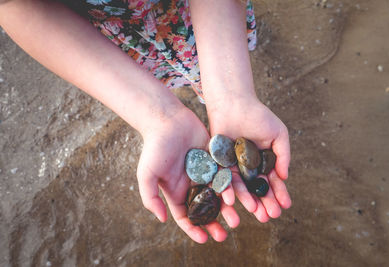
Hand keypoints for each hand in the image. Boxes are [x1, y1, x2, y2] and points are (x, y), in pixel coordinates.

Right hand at [136, 108, 239, 242]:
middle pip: (205, 208)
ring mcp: (204, 172)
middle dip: (213, 222)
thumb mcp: (147, 174)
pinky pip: (225, 176)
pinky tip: (240, 197)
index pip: (185, 215)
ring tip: (236, 220)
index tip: (203, 239)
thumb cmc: (154, 147)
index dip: (193, 228)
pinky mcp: (215, 160)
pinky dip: (232, 187)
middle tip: (224, 235)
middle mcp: (191, 184)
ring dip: (226, 208)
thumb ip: (151, 197)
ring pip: (218, 194)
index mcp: (176, 190)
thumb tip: (162, 220)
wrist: (168, 120)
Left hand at [207, 96, 291, 221]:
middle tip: (271, 216)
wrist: (233, 104)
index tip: (285, 206)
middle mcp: (248, 167)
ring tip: (258, 213)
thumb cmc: (258, 116)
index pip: (272, 181)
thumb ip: (283, 155)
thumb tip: (285, 178)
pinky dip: (231, 191)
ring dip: (250, 201)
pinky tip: (237, 202)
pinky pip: (225, 179)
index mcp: (263, 161)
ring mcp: (233, 166)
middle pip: (257, 189)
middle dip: (265, 203)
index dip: (279, 194)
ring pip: (242, 188)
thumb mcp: (278, 134)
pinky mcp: (219, 164)